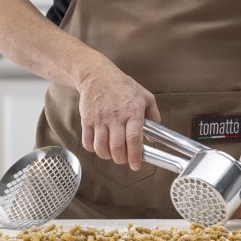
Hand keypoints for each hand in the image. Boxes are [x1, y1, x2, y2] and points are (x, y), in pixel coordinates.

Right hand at [76, 51, 160, 170]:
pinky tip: (99, 145)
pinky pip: (88, 142)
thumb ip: (153, 115)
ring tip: (112, 153)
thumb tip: (154, 137)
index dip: (135, 155)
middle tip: (124, 159)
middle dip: (121, 159)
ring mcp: (100, 118)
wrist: (96, 74)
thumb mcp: (145, 95)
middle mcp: (116, 116)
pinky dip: (93, 149)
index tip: (136, 165)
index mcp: (133, 111)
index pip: (134, 138)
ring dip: (107, 156)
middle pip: (117, 147)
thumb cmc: (122, 85)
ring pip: (101, 147)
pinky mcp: (87, 120)